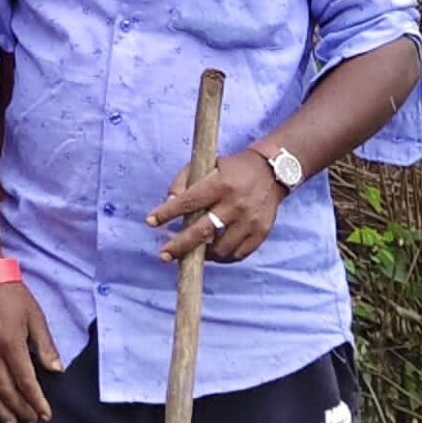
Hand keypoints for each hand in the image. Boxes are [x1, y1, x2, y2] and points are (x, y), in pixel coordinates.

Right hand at [0, 282, 61, 422]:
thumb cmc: (12, 295)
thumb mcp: (35, 316)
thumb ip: (45, 345)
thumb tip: (57, 370)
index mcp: (11, 344)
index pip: (26, 381)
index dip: (36, 401)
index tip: (45, 415)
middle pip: (6, 389)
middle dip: (20, 408)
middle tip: (31, 420)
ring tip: (10, 422)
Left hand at [151, 147, 283, 264]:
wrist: (271, 173)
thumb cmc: (231, 169)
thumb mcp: (207, 164)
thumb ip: (185, 180)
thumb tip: (169, 201)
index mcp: (219, 185)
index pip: (188, 202)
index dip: (166, 213)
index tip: (150, 222)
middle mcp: (235, 204)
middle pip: (203, 231)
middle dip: (180, 246)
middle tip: (164, 255)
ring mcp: (249, 221)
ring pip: (221, 248)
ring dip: (203, 254)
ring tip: (192, 253)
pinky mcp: (261, 233)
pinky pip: (238, 254)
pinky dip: (222, 258)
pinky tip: (212, 253)